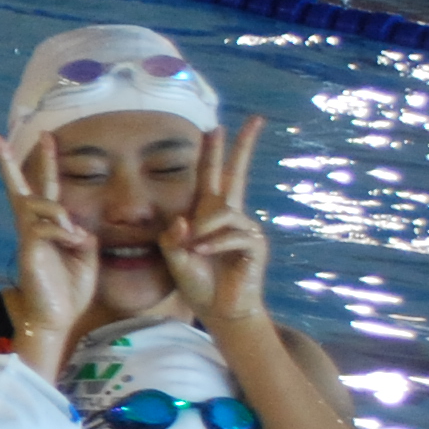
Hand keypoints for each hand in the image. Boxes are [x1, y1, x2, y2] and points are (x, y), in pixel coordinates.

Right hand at [0, 128, 102, 358]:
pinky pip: (43, 227)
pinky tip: (73, 242)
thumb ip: (82, 234)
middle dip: (7, 162)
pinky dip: (62, 231)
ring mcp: (28, 239)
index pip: (45, 189)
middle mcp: (33, 228)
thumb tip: (75, 224)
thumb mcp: (86, 256)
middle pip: (18, 188)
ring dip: (58, 211)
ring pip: (36, 204)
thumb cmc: (69, 289)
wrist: (56, 318)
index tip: (46, 136)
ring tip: (72, 233)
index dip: (46, 163)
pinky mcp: (28, 251)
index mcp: (49, 227)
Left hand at [160, 119, 275, 326]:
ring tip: (194, 249)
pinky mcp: (254, 245)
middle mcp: (229, 215)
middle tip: (256, 120)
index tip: (216, 127)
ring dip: (204, 230)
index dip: (213, 152)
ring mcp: (244, 228)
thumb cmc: (197, 280)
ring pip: (224, 212)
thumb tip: (186, 219)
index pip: (212, 176)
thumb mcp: (174, 255)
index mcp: (208, 213)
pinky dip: (213, 243)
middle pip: (237, 173)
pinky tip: (202, 253)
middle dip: (243, 146)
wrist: (218, 308)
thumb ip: (173, 236)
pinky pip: (232, 234)